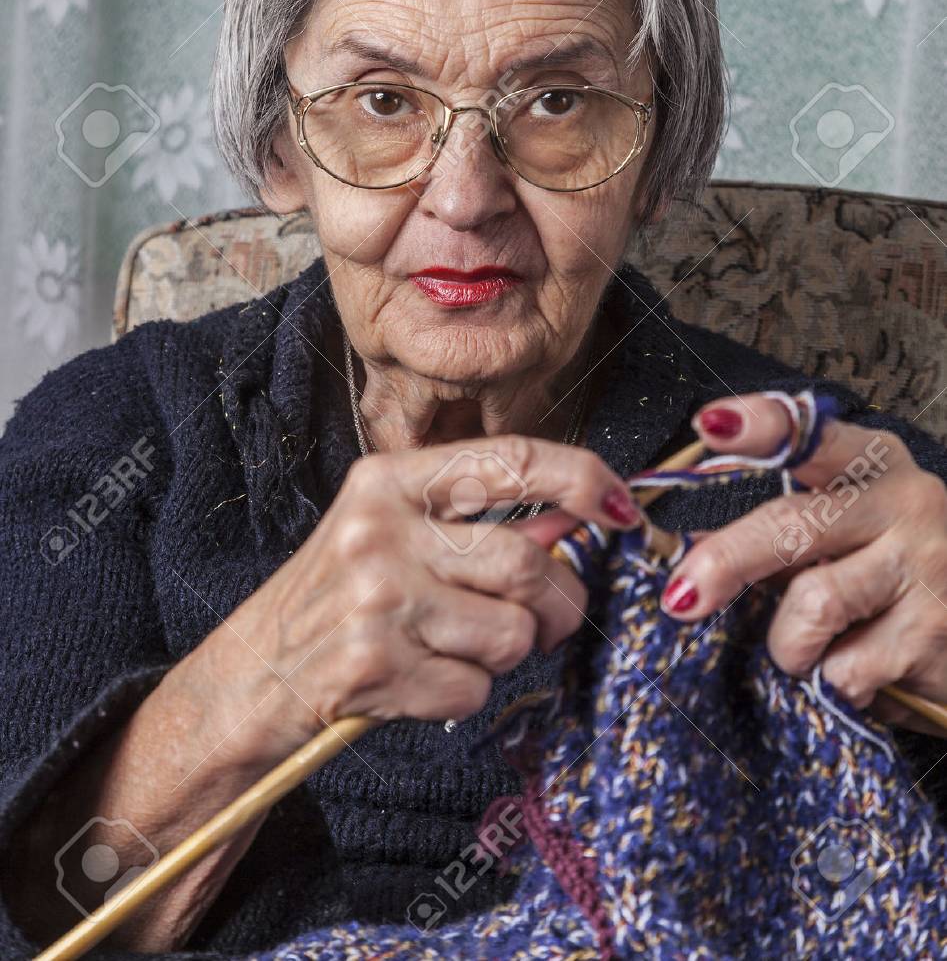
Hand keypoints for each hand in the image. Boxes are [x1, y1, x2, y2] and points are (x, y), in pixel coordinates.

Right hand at [178, 436, 641, 768]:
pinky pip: (473, 690)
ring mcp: (376, 598)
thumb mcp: (391, 531)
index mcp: (388, 478)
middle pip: (528, 562)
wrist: (250, 674)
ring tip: (458, 649)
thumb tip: (581, 511)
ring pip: (512, 634)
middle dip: (560, 603)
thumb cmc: (336, 597)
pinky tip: (419, 683)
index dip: (582, 478)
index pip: (510, 459)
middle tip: (548, 620)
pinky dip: (462, 696)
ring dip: (504, 656)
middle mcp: (381, 529)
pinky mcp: (373, 667)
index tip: (623, 506)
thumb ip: (473, 516)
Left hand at [658, 394, 946, 736]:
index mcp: (873, 465)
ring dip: (791, 644)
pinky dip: (834, 682)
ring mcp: (927, 569)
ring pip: (813, 606)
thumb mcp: (842, 536)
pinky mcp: (934, 637)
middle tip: (679, 599)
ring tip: (811, 650)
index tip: (712, 423)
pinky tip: (864, 672)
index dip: (761, 428)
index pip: (813, 436)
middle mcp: (906, 506)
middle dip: (726, 563)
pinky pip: (845, 669)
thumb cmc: (892, 575)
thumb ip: (775, 534)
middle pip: (792, 526)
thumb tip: (687, 547)